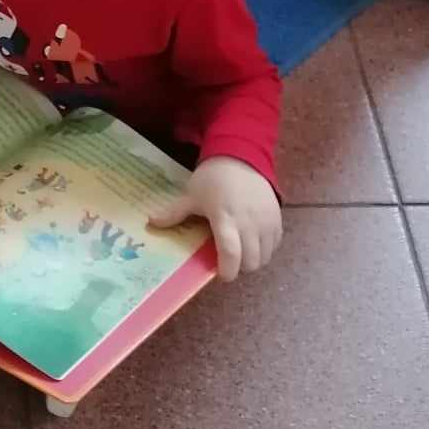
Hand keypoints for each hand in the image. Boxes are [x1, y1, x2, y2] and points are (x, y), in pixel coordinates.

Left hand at [149, 156, 281, 280]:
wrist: (241, 156)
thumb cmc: (213, 177)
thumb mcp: (192, 194)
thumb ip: (174, 212)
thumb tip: (151, 223)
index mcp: (225, 218)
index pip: (231, 253)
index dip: (227, 271)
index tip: (219, 273)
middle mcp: (249, 223)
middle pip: (250, 262)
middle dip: (238, 267)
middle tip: (227, 259)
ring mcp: (266, 221)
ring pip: (264, 257)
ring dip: (252, 260)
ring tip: (240, 251)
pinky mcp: (277, 218)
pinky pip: (274, 245)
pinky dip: (264, 249)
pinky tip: (252, 241)